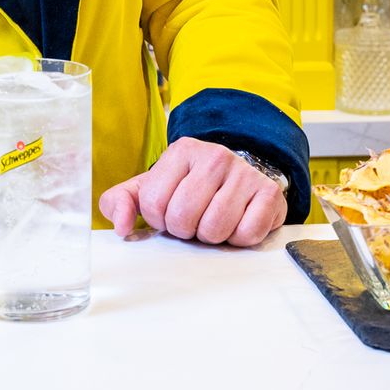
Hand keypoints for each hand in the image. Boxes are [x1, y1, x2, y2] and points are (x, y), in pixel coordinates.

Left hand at [99, 138, 287, 246]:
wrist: (238, 178)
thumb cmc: (188, 188)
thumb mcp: (150, 189)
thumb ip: (120, 202)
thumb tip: (121, 227)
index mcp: (181, 151)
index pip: (154, 204)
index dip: (160, 221)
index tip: (170, 212)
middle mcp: (214, 156)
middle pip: (184, 218)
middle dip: (185, 230)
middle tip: (194, 219)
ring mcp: (244, 172)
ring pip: (215, 228)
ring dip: (211, 236)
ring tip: (214, 220)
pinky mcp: (269, 193)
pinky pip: (246, 234)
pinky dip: (239, 238)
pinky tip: (238, 222)